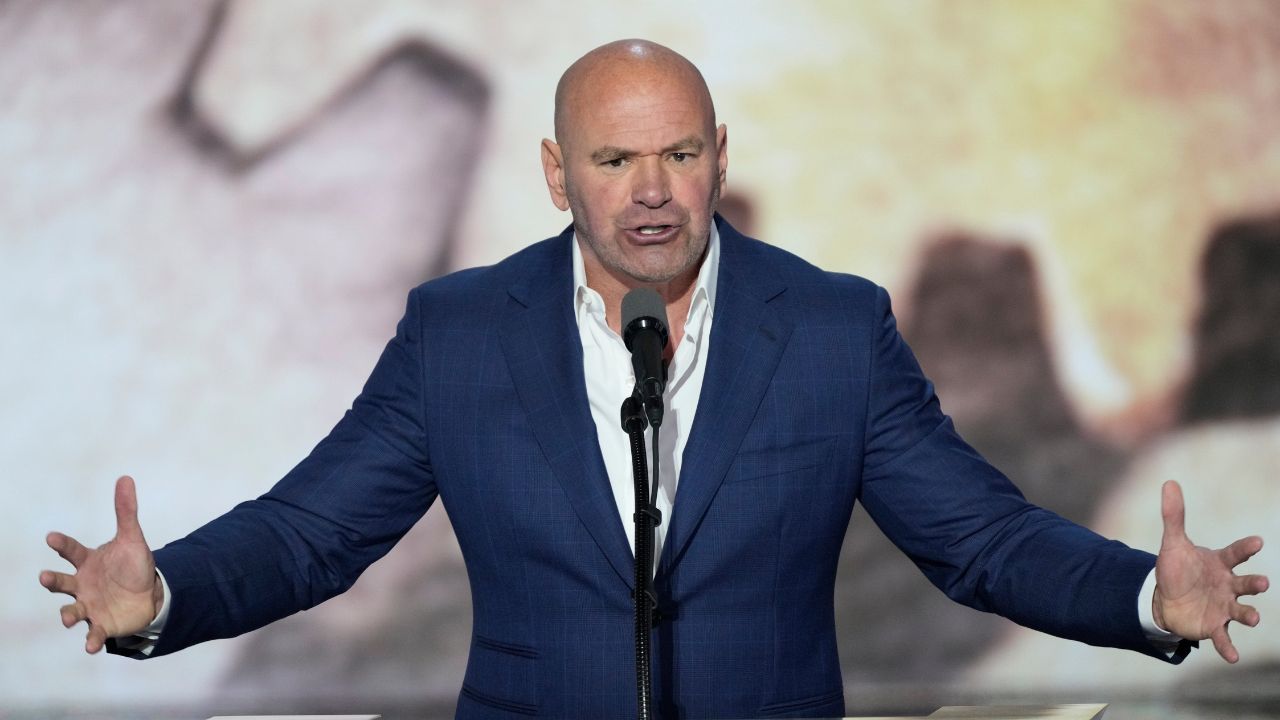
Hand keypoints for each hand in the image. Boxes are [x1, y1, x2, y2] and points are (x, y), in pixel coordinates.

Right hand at [39, 475, 162, 653]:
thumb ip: (126, 511)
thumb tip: (125, 478)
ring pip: (71, 611)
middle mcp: (82, 584)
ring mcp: (89, 605)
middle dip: (52, 581)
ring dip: (67, 615)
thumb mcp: (133, 538)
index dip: (61, 544)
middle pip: (61, 583)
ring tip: (67, 618)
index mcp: (87, 562)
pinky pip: (93, 634)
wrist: (150, 594)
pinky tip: (91, 647)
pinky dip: (91, 640)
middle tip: (46, 578)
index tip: (51, 538)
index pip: (71, 550)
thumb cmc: (134, 565)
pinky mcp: (101, 624)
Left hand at [1153, 480, 1268, 662]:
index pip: (1236, 553)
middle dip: (1254, 583)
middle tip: (1262, 583)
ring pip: (1241, 611)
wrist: (1167, 599)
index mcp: (1221, 563)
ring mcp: (1224, 607)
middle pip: (1245, 583)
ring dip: (1249, 615)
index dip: (1246, 548)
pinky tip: (1233, 657)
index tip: (1257, 542)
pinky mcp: (1214, 626)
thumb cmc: (1177, 569)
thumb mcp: (1173, 543)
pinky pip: (1224, 638)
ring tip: (1255, 618)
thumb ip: (1174, 516)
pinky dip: (1228, 647)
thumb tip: (1169, 482)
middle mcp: (1228, 585)